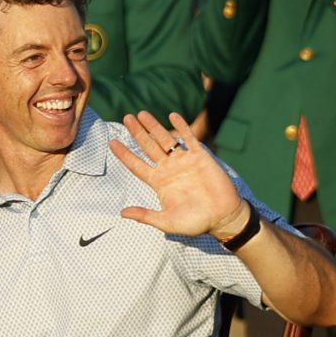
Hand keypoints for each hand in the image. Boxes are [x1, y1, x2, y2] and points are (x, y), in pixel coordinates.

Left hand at [109, 109, 248, 239]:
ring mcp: (184, 161)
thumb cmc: (195, 222)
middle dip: (137, 132)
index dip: (124, 154)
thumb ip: (145, 216)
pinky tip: (172, 116)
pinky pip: (189, 138)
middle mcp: (169, 169)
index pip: (137, 165)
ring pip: (165, 139)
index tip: (112, 142)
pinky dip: (181, 127)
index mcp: (159, 182)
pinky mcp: (200, 157)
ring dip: (154, 126)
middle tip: (126, 118)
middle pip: (148, 146)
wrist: (223, 217)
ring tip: (141, 114)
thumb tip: (122, 213)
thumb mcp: (166, 222)